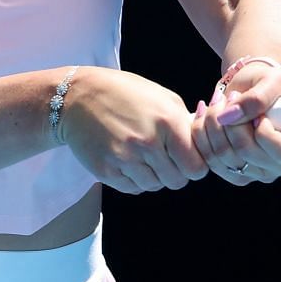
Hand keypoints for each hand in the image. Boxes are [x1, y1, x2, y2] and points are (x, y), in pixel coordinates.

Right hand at [60, 67, 209, 194]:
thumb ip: (185, 120)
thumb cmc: (123, 92)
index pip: (197, 167)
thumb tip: (205, 142)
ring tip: (142, 155)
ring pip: (155, 186)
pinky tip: (127, 159)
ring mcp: (125, 158)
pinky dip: (134, 179)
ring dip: (154, 175)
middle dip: (175, 172)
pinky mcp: (107, 171)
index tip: (187, 158)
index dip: (194, 165)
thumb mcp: (160, 96)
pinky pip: (133, 188)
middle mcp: (147, 142)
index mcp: (167, 121)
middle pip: (177, 181)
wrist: (76, 97)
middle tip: (164, 157)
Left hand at [191, 58, 280, 185]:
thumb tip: (230, 115)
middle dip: (229, 120)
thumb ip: (258, 97)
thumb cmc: (268, 83)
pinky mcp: (237, 174)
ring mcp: (260, 174)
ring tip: (216, 101)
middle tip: (226, 96)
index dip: (259, 128)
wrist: (252, 89)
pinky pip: (210, 162)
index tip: (250, 102)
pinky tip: (205, 113)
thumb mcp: (271, 80)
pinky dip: (201, 135)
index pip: (279, 152)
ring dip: (212, 124)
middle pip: (246, 153)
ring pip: (223, 158)